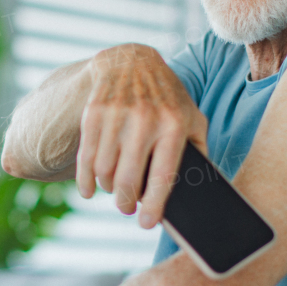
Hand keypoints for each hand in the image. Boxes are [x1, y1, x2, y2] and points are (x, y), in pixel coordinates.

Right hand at [77, 44, 207, 227]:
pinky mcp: (94, 112)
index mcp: (174, 124)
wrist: (131, 61)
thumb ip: (199, 149)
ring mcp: (116, 115)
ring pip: (104, 172)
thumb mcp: (192, 117)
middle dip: (125, 203)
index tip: (147, 224)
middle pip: (127, 180)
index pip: (163, 175)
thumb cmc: (167, 98)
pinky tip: (90, 190)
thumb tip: (201, 190)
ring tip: (115, 190)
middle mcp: (145, 119)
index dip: (154, 205)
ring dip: (108, 189)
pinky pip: (86, 158)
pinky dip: (85, 181)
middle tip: (126, 209)